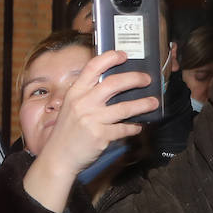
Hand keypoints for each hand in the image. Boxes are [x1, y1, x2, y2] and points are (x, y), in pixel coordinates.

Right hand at [23, 50, 156, 211]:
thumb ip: (86, 95)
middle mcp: (83, 103)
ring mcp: (92, 120)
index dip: (110, 58)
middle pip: (114, 83)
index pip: (93, 67)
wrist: (59, 157)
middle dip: (134, 78)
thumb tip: (112, 84)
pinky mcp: (101, 136)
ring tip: (153, 102)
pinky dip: (134, 127)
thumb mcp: (70, 107)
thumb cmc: (67, 132)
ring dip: (143, 104)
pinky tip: (138, 126)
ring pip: (125, 107)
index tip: (124, 55)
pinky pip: (124, 129)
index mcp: (75, 92)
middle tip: (146, 79)